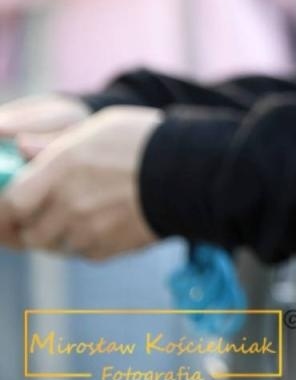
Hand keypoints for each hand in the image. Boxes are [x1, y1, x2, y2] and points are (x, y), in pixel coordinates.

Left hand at [0, 107, 161, 258]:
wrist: (193, 172)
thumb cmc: (147, 141)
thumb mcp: (99, 127)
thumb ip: (55, 142)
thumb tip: (22, 147)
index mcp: (61, 167)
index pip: (12, 202)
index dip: (11, 208)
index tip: (16, 205)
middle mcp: (68, 202)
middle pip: (30, 232)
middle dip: (34, 226)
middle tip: (47, 215)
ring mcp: (86, 229)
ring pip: (56, 245)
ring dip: (62, 235)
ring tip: (85, 216)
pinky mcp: (107, 249)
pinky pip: (83, 252)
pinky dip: (88, 243)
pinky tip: (108, 223)